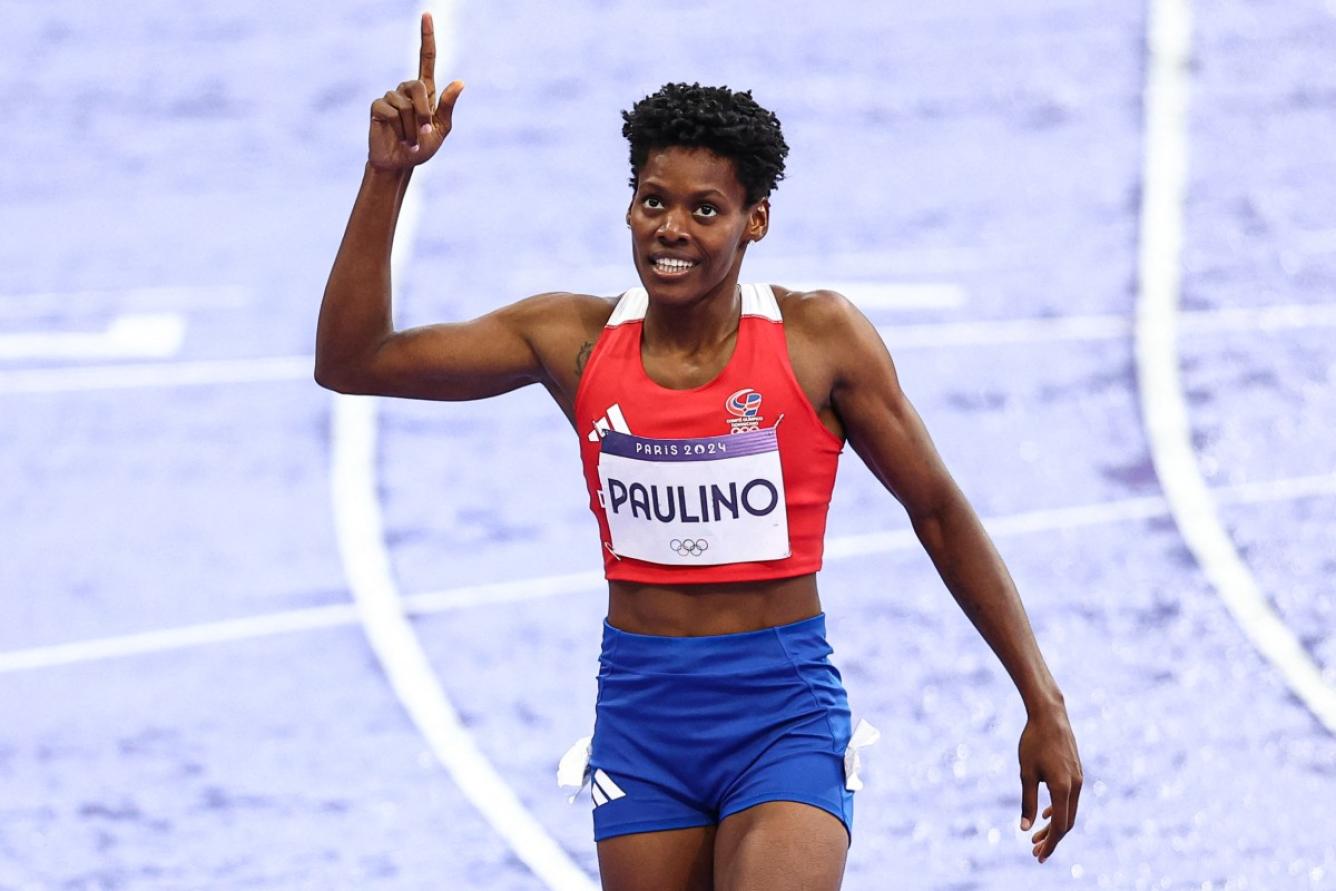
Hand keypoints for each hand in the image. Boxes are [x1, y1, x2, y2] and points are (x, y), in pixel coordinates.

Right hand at [368, 12, 463, 170]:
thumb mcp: (441, 129)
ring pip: (404, 104)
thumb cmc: (422, 148)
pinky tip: (398, 137)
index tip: (427, 15)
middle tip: (425, 133)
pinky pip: (390, 111)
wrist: (401, 164)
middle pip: (417, 86)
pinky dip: (399, 128)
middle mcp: (406, 89)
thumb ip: (448, 106)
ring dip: (412, 127)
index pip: (426, 58)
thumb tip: (460, 81)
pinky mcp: (377, 107)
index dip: (427, 37)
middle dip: (424, 112)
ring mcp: (390, 96)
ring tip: (410, 140)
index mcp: (425, 91)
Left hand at [1018, 703, 1082, 863]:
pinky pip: (1070, 799)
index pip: (1059, 826)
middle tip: (1035, 851)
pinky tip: (1046, 814)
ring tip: (1036, 837)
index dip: (1050, 843)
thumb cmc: (1033, 742)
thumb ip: (1027, 802)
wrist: (1050, 715)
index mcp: (1063, 788)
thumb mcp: (1026, 773)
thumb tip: (1025, 829)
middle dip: (1051, 839)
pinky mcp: (1076, 772)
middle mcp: (1076, 786)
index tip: (1038, 856)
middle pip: (1066, 822)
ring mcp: (1078, 779)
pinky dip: (1059, 810)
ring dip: (1054, 826)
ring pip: (1069, 811)